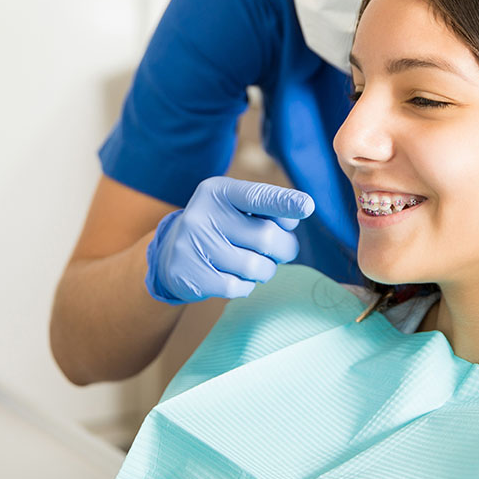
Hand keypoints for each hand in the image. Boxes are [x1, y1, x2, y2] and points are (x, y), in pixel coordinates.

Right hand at [145, 176, 314, 304]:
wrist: (171, 255)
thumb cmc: (220, 228)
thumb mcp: (237, 208)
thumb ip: (267, 208)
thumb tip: (298, 213)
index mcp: (218, 191)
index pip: (257, 197)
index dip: (284, 202)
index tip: (307, 206)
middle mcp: (201, 214)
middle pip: (267, 238)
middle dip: (284, 249)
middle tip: (281, 251)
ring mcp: (193, 245)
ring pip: (256, 267)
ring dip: (266, 270)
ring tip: (255, 264)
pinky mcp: (189, 275)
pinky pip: (238, 287)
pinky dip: (246, 286)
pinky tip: (233, 276)